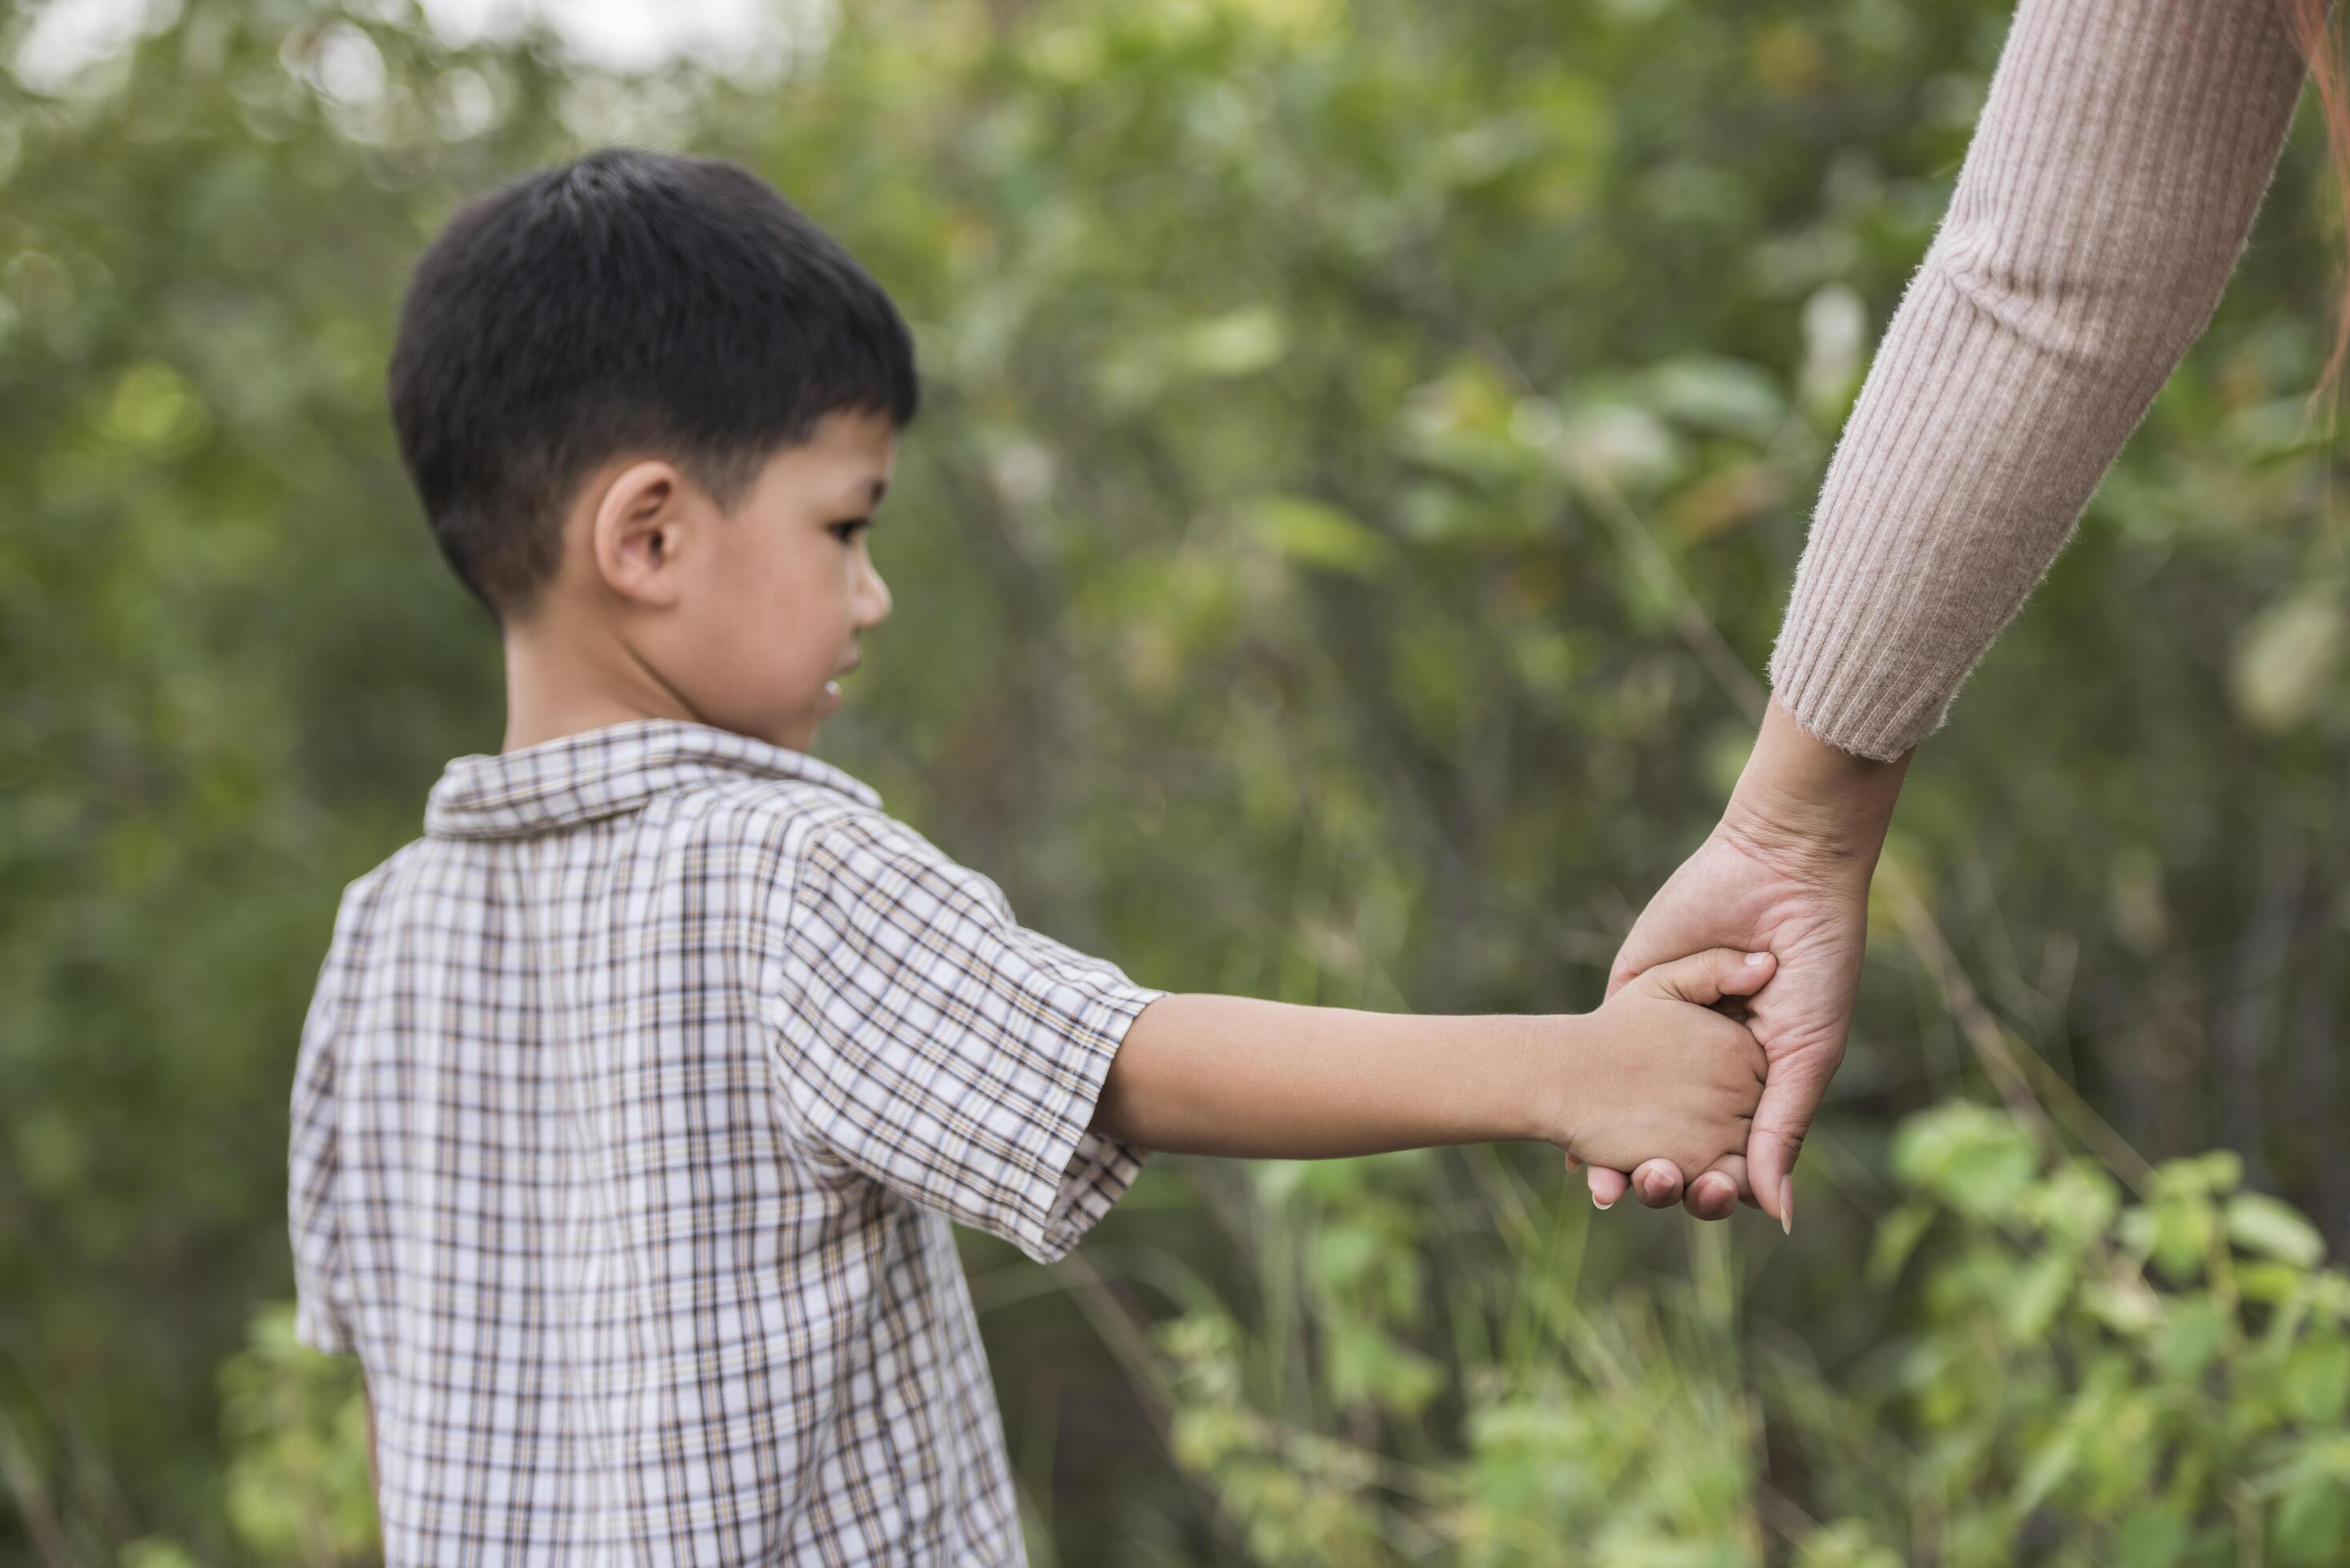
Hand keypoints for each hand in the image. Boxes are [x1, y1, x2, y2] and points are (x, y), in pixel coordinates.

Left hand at [1579, 698, 1909, 1226]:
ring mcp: (1664, 1031)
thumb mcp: (1806, 1054)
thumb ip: (1781, 1131)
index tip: (1700, 1203)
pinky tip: (1567, 1128)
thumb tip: (1774, 1217)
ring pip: (1627, 1107)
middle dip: (1657, 1174)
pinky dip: (1581, 1090)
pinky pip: (1600, 1049)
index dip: (1709, 1185)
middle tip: (1649, 1191)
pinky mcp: (1630, 993)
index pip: (1723, 1153)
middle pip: (1671, 1139)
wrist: (1782, 872)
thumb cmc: (1816, 964)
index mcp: (1755, 1084)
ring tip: (1604, 1182)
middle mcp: (1706, 1066)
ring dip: (1612, 1148)